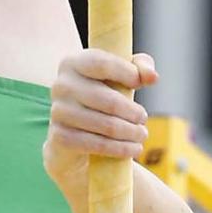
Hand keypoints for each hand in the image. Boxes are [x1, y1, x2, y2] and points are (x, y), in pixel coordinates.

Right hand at [43, 49, 158, 185]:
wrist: (73, 131)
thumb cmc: (101, 96)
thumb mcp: (120, 76)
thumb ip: (139, 67)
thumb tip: (153, 77)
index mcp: (72, 63)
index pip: (102, 64)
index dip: (126, 73)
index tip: (139, 84)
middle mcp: (61, 85)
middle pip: (109, 100)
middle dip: (133, 113)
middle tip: (143, 120)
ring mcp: (58, 112)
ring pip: (106, 126)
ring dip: (130, 133)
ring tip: (141, 135)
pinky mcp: (60, 137)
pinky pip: (97, 145)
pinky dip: (120, 149)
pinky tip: (132, 149)